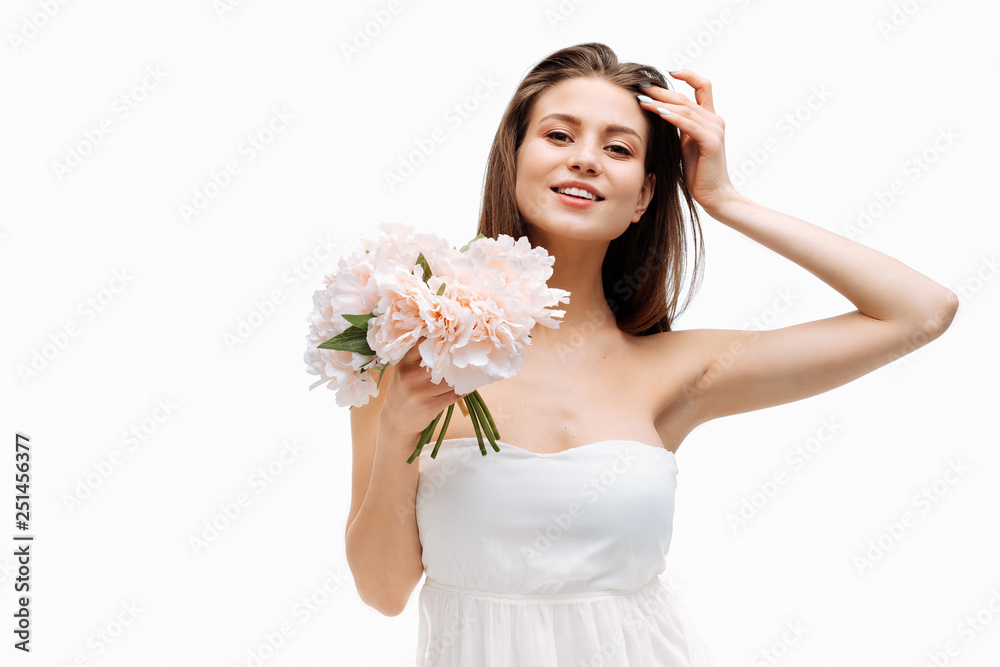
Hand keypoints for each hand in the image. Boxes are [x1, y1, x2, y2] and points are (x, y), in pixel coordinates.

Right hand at [379, 340, 463, 437]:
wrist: (395, 420)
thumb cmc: (404, 390)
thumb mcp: (405, 370)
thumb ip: (420, 357)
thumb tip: (451, 343)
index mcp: (404, 362)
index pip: (427, 344)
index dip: (443, 340)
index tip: (456, 338)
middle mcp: (410, 376)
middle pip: (443, 362)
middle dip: (458, 359)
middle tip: (470, 354)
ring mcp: (420, 392)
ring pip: (451, 379)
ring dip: (464, 376)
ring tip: (472, 371)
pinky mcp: (430, 406)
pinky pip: (454, 394)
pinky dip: (464, 390)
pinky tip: (467, 386)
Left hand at [636, 69, 741, 213]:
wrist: (713, 194)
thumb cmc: (698, 172)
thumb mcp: (685, 144)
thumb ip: (679, 127)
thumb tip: (661, 113)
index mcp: (710, 118)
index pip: (702, 86)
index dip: (688, 75)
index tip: (668, 71)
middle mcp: (714, 120)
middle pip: (685, 97)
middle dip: (661, 90)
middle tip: (640, 85)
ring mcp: (715, 130)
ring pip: (685, 108)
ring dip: (661, 103)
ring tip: (642, 100)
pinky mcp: (711, 142)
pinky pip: (689, 125)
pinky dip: (673, 117)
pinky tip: (658, 113)